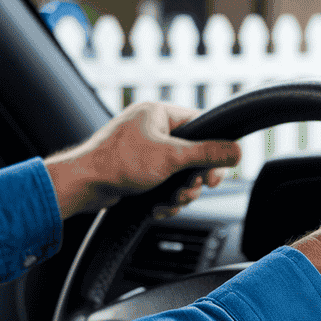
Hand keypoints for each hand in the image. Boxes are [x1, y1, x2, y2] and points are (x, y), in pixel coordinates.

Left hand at [44, 102, 240, 218]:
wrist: (83, 185)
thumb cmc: (119, 162)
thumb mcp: (171, 158)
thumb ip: (207, 154)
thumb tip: (237, 152)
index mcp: (159, 113)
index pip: (201, 124)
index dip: (213, 149)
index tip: (215, 173)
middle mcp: (152, 128)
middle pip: (193, 154)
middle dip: (193, 179)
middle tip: (192, 190)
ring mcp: (144, 150)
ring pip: (179, 173)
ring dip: (180, 192)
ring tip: (171, 201)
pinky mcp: (137, 171)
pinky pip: (164, 183)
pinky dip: (165, 198)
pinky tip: (158, 207)